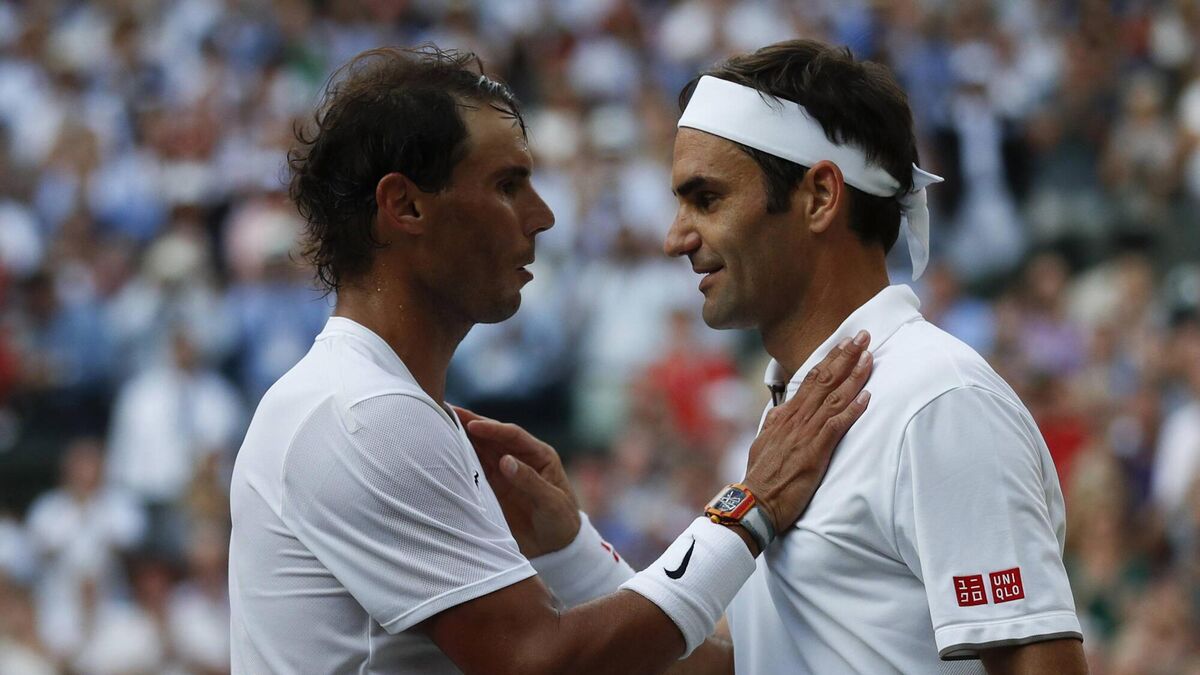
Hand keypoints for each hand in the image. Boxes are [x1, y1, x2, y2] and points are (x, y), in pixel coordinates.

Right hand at [456, 407, 581, 557]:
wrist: (556, 548)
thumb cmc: (561, 521)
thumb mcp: (551, 501)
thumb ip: (530, 481)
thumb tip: (505, 461)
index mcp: (539, 455)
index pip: (513, 435)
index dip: (492, 428)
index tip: (471, 425)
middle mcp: (519, 459)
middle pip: (492, 437)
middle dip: (470, 424)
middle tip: (445, 410)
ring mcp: (504, 473)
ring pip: (480, 451)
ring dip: (461, 439)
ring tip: (438, 426)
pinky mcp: (492, 488)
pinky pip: (474, 470)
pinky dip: (459, 462)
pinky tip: (443, 454)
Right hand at [743, 330, 872, 535]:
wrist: (754, 501)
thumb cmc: (761, 476)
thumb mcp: (764, 441)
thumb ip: (775, 423)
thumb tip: (781, 409)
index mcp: (785, 415)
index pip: (811, 379)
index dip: (830, 359)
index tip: (845, 343)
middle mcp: (795, 419)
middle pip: (824, 380)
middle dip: (845, 356)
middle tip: (863, 336)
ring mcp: (804, 434)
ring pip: (833, 398)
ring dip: (853, 376)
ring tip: (869, 357)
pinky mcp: (813, 452)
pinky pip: (835, 426)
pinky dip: (852, 410)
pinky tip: (867, 398)